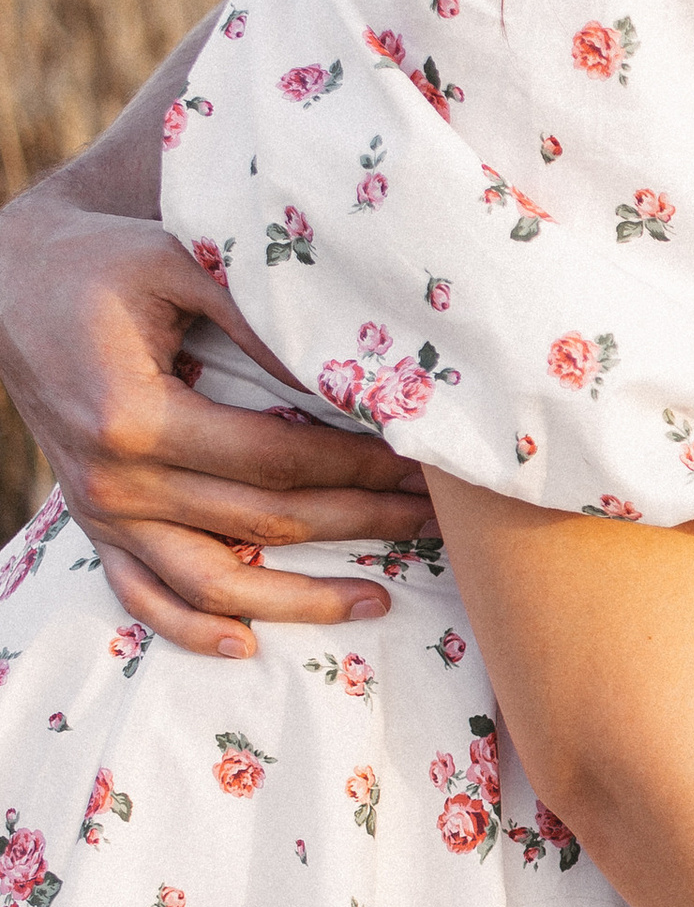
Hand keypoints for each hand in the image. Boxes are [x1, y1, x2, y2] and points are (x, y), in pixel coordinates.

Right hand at [0, 194, 432, 651]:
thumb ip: (260, 319)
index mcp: (135, 415)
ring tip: (379, 599)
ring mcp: (100, 511)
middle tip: (437, 522)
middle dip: (360, 523)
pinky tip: (250, 645)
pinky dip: (190, 629)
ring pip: (212, 582)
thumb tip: (354, 372)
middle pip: (263, 523)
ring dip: (300, 601)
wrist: (10, 281)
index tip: (424, 463)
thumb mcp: (180, 263)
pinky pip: (141, 595)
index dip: (358, 467)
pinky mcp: (91, 524)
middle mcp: (114, 478)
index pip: (276, 459)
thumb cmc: (104, 261)